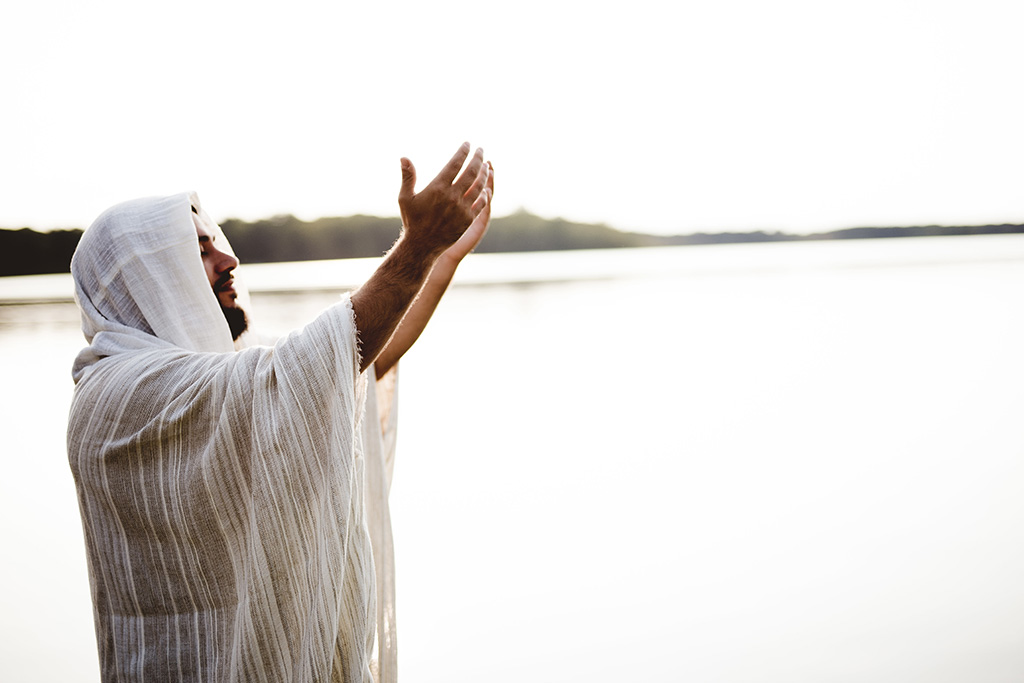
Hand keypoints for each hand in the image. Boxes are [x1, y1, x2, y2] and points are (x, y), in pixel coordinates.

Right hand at [398, 142, 490, 259]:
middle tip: (481, 149)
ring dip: (484, 174)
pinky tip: (487, 187)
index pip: (455, 164)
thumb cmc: (412, 220)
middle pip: (471, 172)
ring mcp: (462, 209)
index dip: (463, 152)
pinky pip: (481, 203)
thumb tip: (403, 157)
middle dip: (478, 158)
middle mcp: (452, 197)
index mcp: (438, 188)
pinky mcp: (468, 220)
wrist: (422, 246)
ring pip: (479, 186)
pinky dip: (485, 193)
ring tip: (486, 165)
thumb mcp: (405, 198)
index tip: (467, 144)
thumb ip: (408, 177)